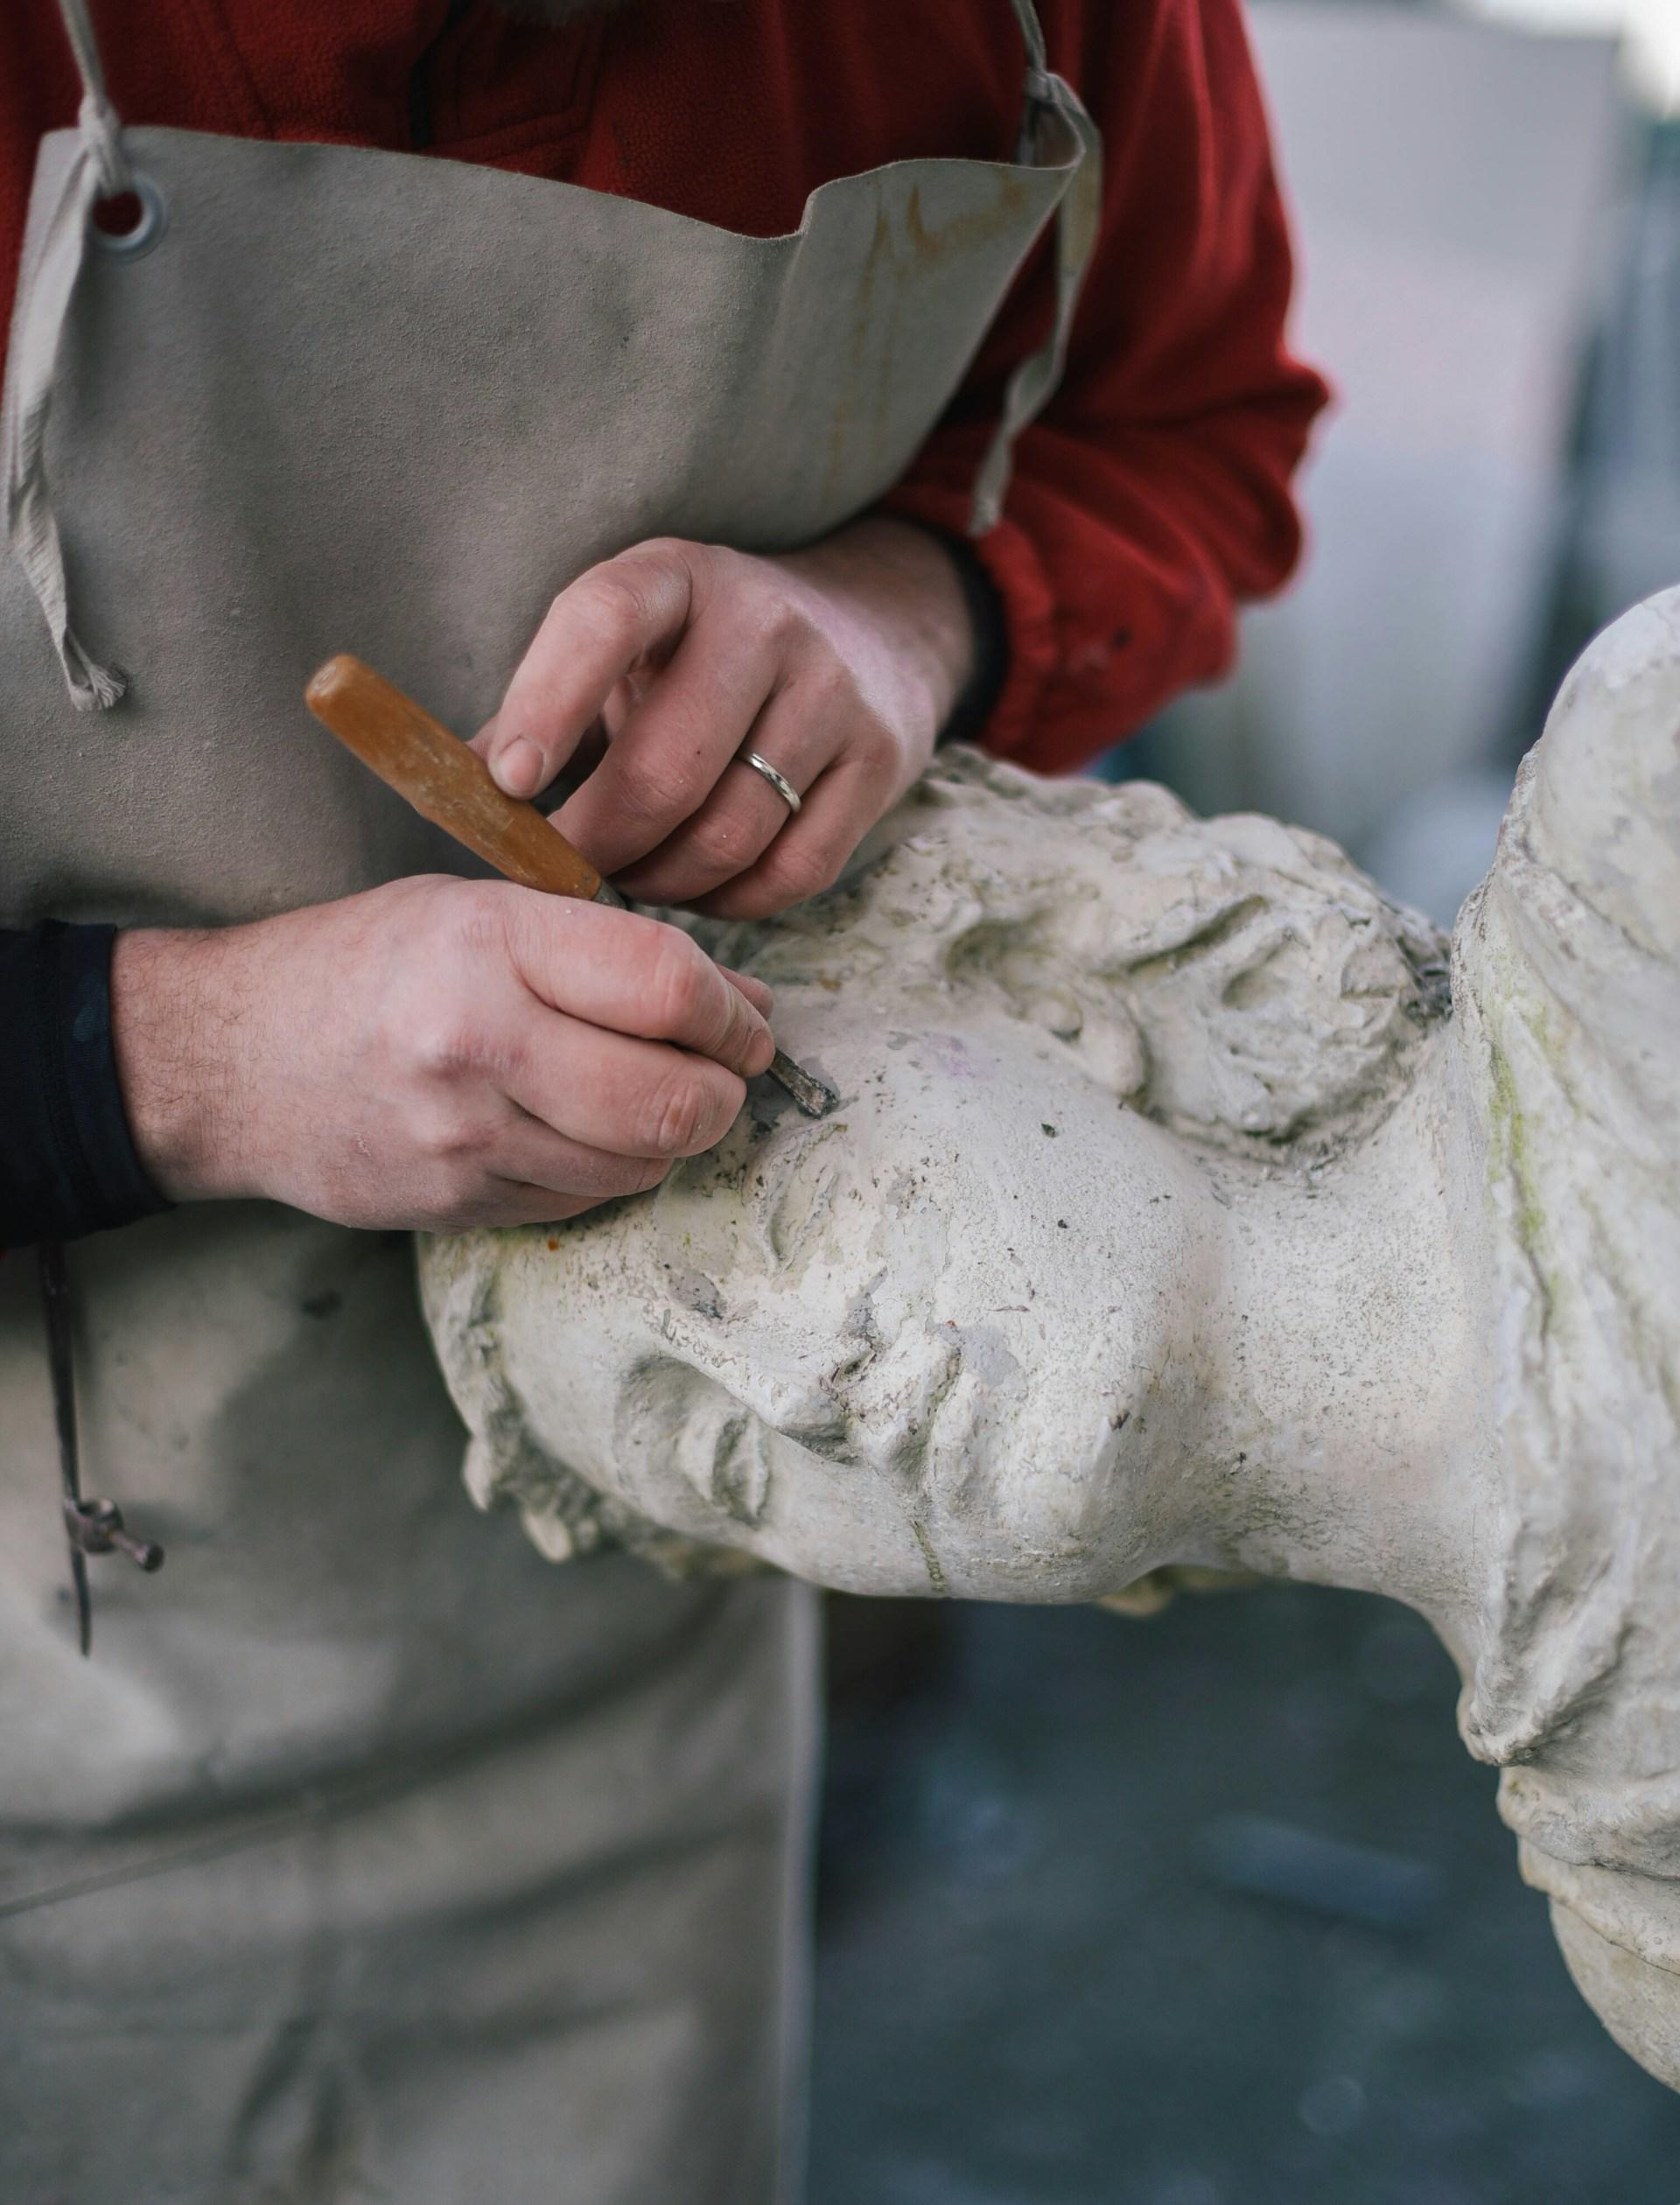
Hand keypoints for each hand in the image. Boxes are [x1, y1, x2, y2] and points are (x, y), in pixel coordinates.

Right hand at [111, 881, 774, 1229]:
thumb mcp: (477, 912)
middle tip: (726, 1072)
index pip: (666, 985)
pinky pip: (585, 1199)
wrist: (227, 1062)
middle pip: (672, 1100)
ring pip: (641, 1164)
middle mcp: (478, 1047)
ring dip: (676, 1136)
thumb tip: (745, 1000)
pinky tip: (585, 1128)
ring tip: (656, 1095)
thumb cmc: (361, 967)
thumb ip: (611, 949)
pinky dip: (612, 1169)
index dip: (733, 1011)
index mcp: (488, 946)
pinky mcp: (459, 1205)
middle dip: (726, 1091)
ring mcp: (467, 1140)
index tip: (747, 1019)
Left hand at [474, 515, 975, 918]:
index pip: (602, 622)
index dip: (547, 705)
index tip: (510, 787)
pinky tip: (705, 888)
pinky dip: (733, 904)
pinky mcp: (878, 760)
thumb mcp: (623, 648)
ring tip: (636, 875)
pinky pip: (792, 873)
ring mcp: (832, 690)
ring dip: (664, 883)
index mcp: (674, 578)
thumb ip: (540, 711)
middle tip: (572, 867)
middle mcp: (763, 623)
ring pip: (729, 836)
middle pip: (666, 771)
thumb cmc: (700, 660)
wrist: (866, 635)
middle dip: (601, 844)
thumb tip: (455, 793)